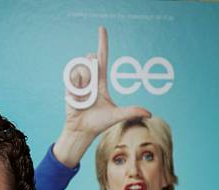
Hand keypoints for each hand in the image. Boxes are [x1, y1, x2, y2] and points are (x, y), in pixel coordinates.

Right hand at [54, 27, 150, 167]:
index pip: (102, 58)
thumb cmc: (99, 124)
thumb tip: (149, 113)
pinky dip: (76, 91)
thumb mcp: (117, 115)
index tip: (102, 29)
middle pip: (91, 60)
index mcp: (101, 81)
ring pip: (82, 70)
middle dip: (92, 66)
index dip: (102, 43)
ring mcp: (78, 83)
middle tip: (92, 88)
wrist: (82, 131)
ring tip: (84, 98)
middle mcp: (90, 79)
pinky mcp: (69, 88)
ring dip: (85, 85)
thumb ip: (132, 111)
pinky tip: (76, 100)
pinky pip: (73, 80)